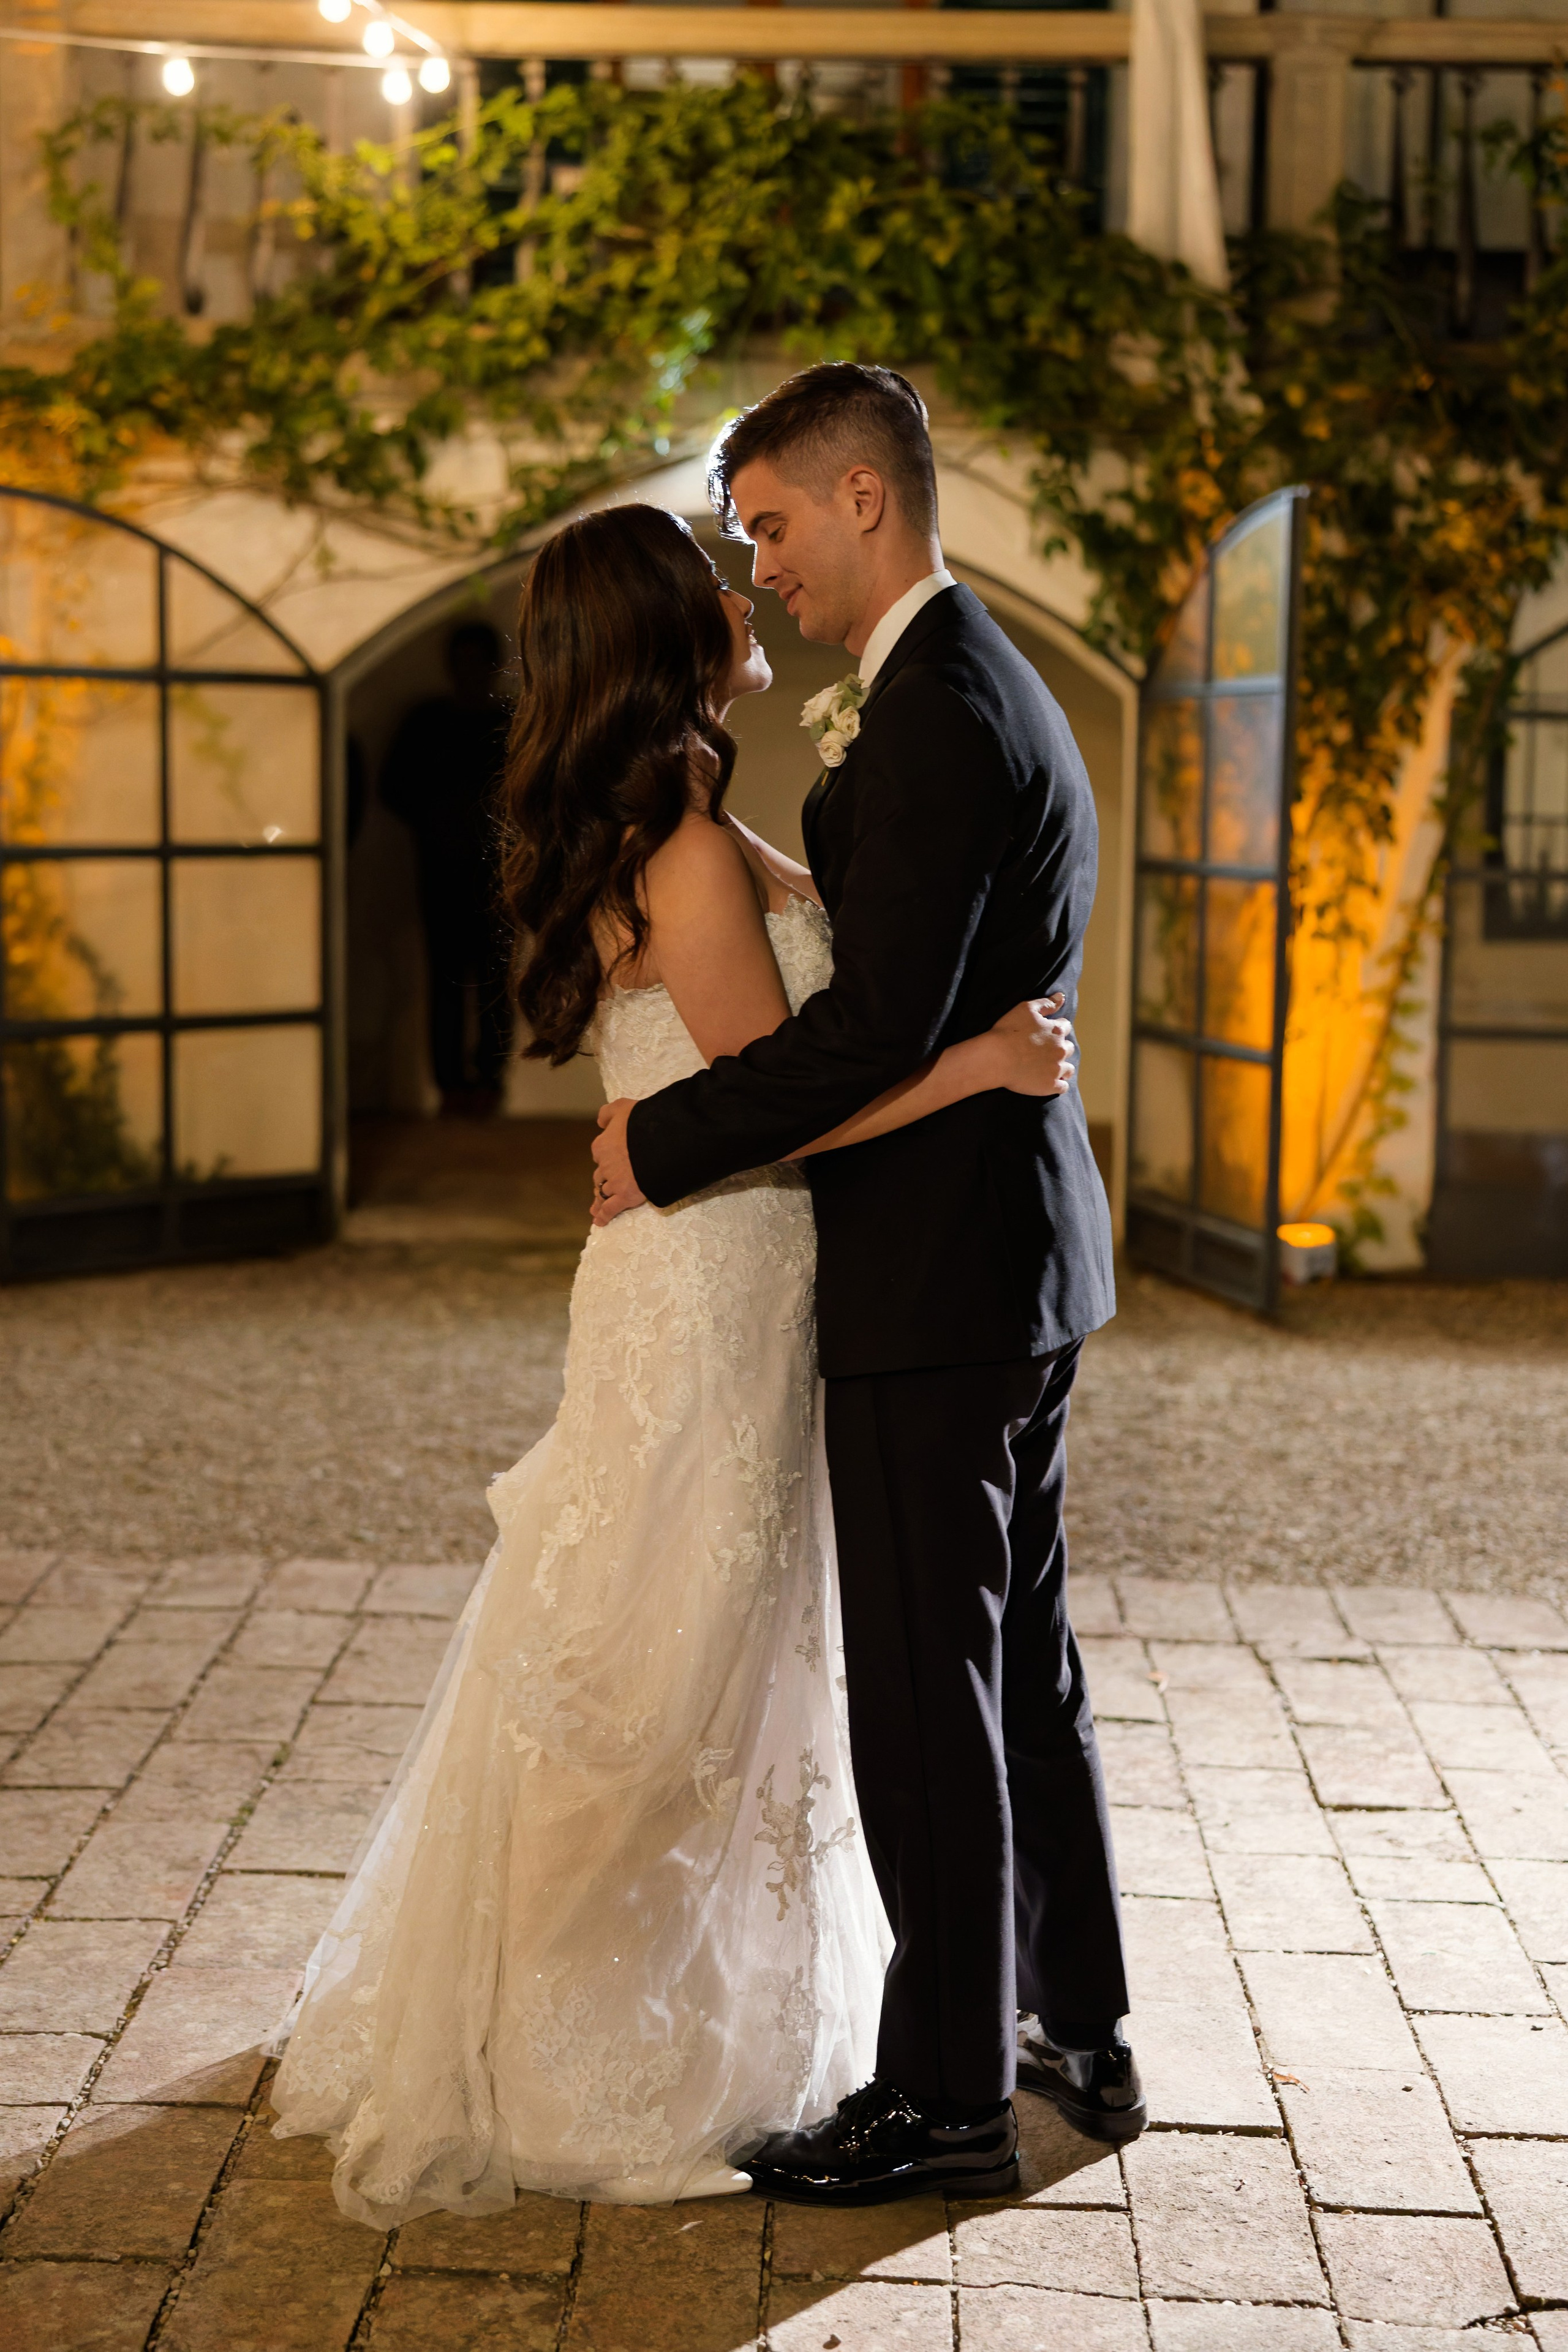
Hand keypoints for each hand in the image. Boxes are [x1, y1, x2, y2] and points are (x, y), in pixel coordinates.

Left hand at [591, 1098, 647, 1224]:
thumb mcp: (622, 1107)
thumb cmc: (642, 1121)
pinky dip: (604, 1216)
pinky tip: (599, 1222)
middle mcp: (604, 1165)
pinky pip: (610, 1209)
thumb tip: (600, 1123)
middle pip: (600, 1175)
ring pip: (602, 1192)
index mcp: (602, 1145)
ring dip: (600, 1199)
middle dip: (602, 1180)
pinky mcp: (625, 1196)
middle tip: (605, 1186)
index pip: (599, 1153)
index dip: (605, 1157)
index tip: (611, 1160)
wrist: (658, 1140)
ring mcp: (614, 1182)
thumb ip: (608, 1113)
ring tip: (597, 1206)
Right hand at [989, 993, 1075, 1097]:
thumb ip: (1047, 1003)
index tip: (1046, 1033)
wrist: (996, 1057)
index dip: (1056, 1029)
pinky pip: (1063, 1087)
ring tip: (1049, 1068)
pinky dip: (1059, 1085)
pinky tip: (1050, 1082)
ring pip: (1069, 1069)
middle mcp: (1060, 1050)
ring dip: (1062, 1067)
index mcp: (1057, 1031)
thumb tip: (1062, 997)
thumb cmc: (1008, 1031)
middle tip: (1046, 1051)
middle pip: (1069, 1048)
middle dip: (1060, 1048)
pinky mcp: (1050, 1086)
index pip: (1065, 1027)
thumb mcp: (1026, 1009)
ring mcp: (1056, 1069)